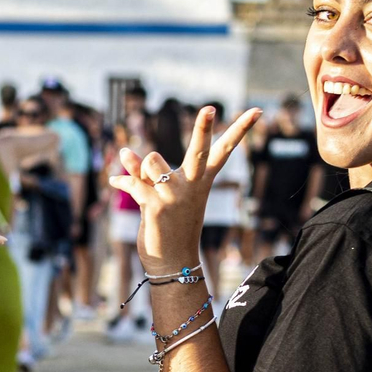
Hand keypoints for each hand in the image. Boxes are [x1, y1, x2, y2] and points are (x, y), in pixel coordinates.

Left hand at [109, 106, 261, 274]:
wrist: (172, 264)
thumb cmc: (171, 227)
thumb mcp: (164, 195)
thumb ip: (145, 172)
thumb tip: (125, 152)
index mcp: (202, 181)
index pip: (224, 150)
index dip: (240, 129)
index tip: (257, 111)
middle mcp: (192, 185)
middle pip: (200, 149)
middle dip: (203, 127)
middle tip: (209, 108)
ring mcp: (175, 195)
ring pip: (152, 160)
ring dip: (141, 169)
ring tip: (145, 188)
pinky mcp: (156, 205)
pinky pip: (133, 181)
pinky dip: (121, 180)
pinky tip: (114, 181)